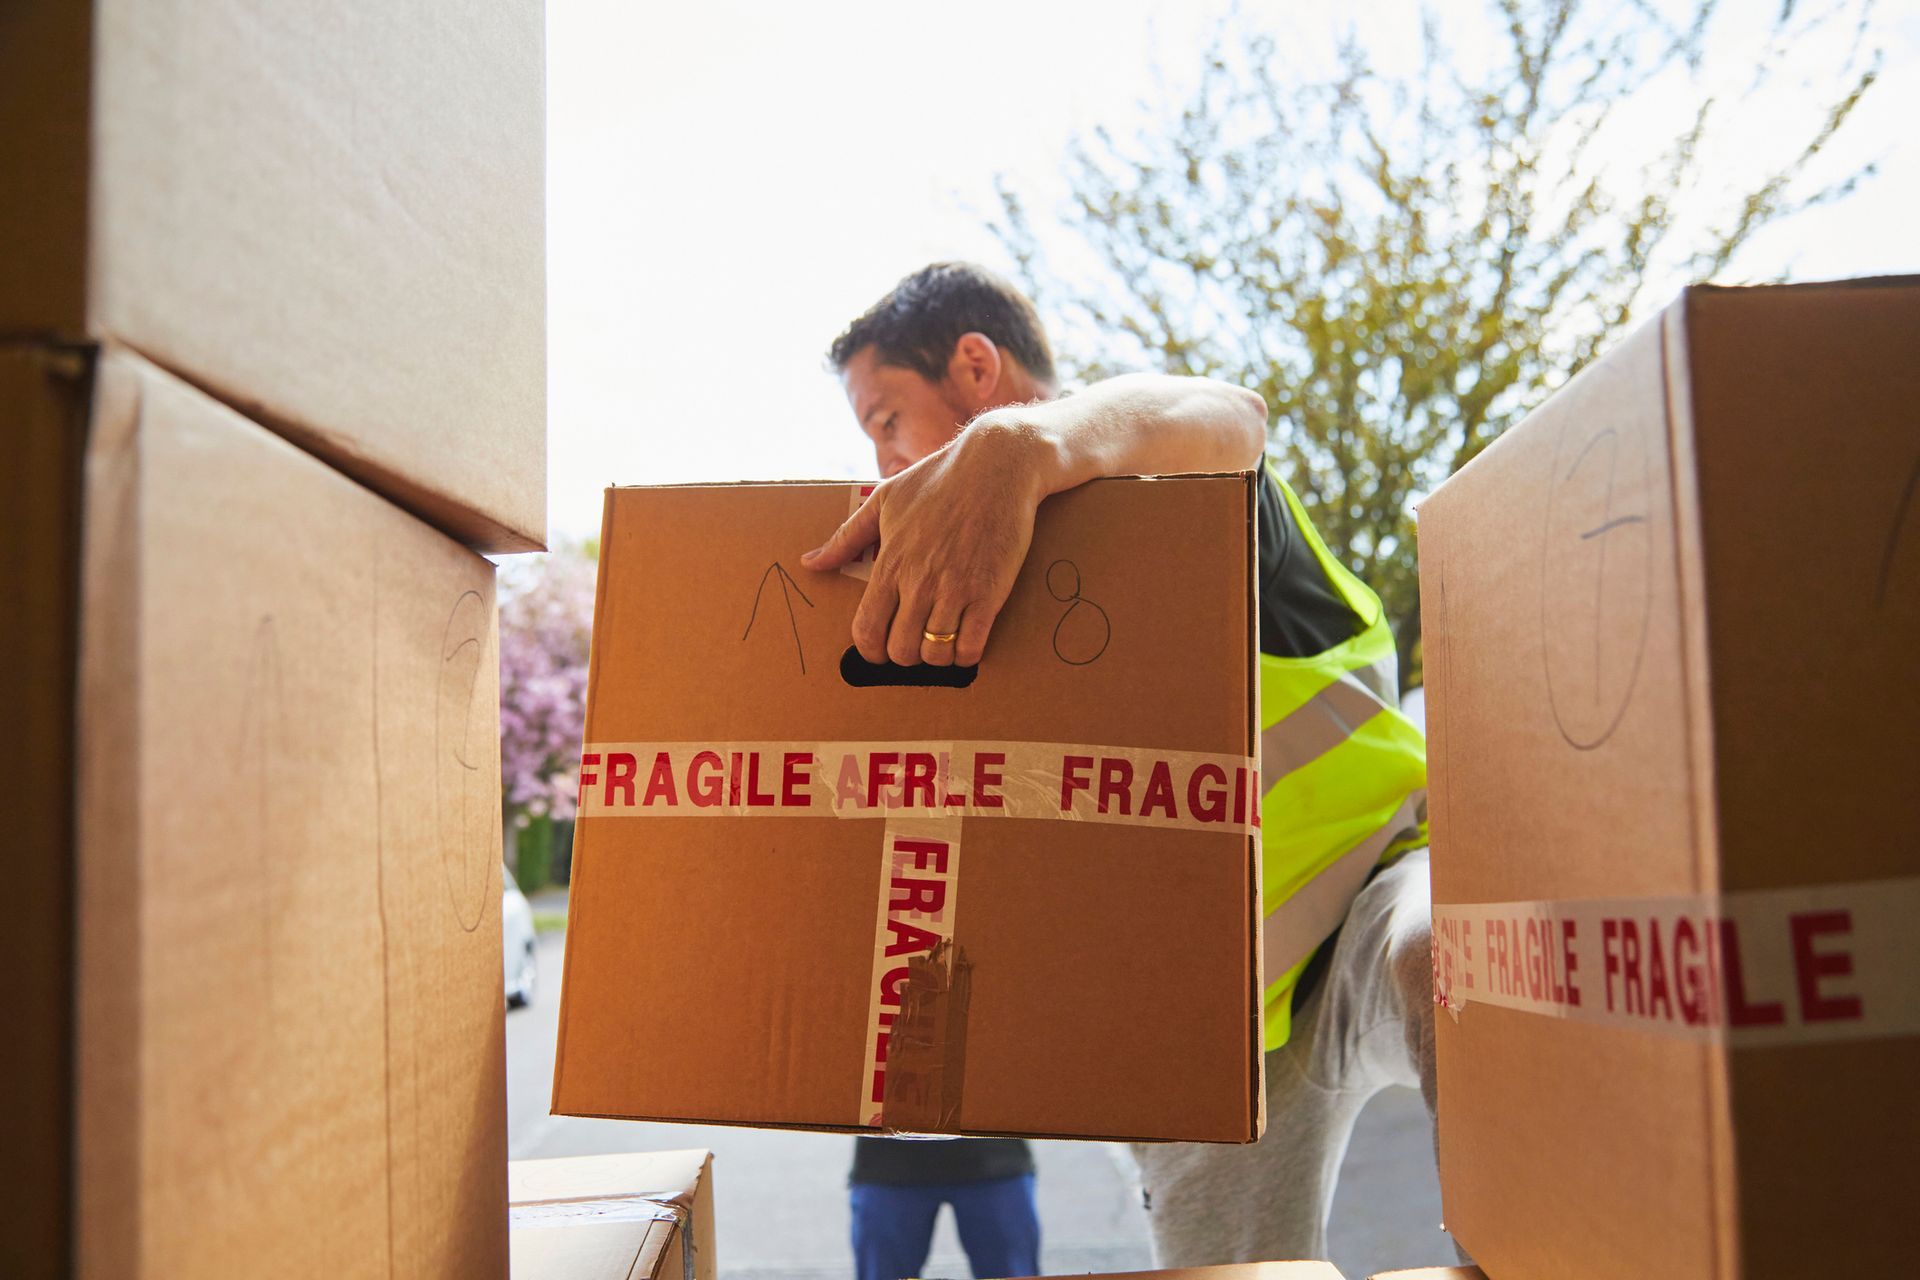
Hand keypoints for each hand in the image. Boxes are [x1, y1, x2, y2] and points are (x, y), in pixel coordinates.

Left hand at [801, 423, 1052, 665]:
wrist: (997, 465)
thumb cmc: (938, 480)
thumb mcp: (884, 501)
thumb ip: (846, 537)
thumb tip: (810, 562)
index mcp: (890, 563)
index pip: (867, 630)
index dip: (871, 651)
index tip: (881, 648)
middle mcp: (919, 581)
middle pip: (901, 650)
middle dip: (906, 655)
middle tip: (916, 642)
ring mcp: (955, 589)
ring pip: (935, 654)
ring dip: (938, 657)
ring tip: (943, 641)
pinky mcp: (989, 592)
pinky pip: (971, 648)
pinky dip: (967, 655)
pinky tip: (968, 640)